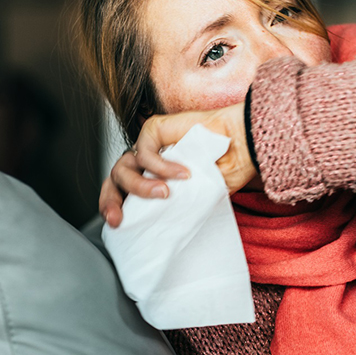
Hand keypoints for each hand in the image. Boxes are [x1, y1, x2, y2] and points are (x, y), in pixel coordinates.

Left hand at [100, 103, 256, 226]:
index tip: (118, 224)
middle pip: (114, 180)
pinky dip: (160, 166)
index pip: (122, 192)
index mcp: (151, 178)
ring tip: (164, 193)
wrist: (243, 145)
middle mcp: (146, 162)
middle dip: (111, 201)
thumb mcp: (198, 198)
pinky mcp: (154, 129)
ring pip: (124, 167)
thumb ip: (176, 207)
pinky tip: (182, 173)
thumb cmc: (226, 169)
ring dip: (140, 186)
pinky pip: (144, 151)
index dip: (114, 207)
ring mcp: (148, 145)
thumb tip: (159, 225)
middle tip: (120, 218)